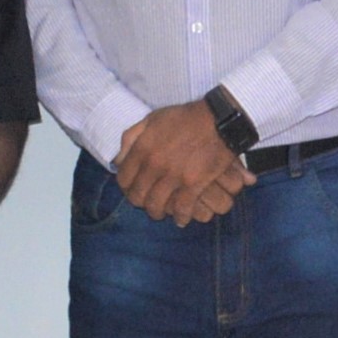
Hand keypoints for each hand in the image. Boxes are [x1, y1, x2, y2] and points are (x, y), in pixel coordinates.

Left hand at [116, 101, 250, 224]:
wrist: (218, 120)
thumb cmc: (185, 118)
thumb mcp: (152, 119)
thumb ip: (132, 137)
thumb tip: (119, 159)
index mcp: (142, 148)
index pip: (124, 179)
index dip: (126, 188)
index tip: (132, 189)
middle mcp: (154, 165)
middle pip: (138, 196)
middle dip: (140, 202)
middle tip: (146, 203)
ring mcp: (173, 176)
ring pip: (157, 205)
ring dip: (158, 212)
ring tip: (162, 212)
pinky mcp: (193, 185)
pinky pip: (182, 209)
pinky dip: (181, 217)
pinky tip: (181, 219)